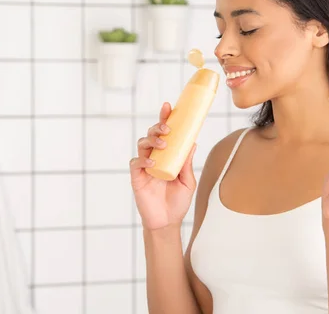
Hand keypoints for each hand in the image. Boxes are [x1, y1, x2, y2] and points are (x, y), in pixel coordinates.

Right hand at [129, 102, 196, 230]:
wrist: (167, 222)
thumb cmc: (177, 202)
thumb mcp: (187, 180)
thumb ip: (187, 163)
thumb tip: (192, 142)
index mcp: (167, 156)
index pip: (165, 133)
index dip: (165, 118)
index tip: (169, 106)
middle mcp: (154, 157)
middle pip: (152, 134)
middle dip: (158, 126)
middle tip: (167, 127)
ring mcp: (144, 166)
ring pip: (142, 144)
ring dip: (152, 140)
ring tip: (162, 143)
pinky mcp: (137, 177)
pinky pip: (136, 162)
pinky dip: (143, 159)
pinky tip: (153, 162)